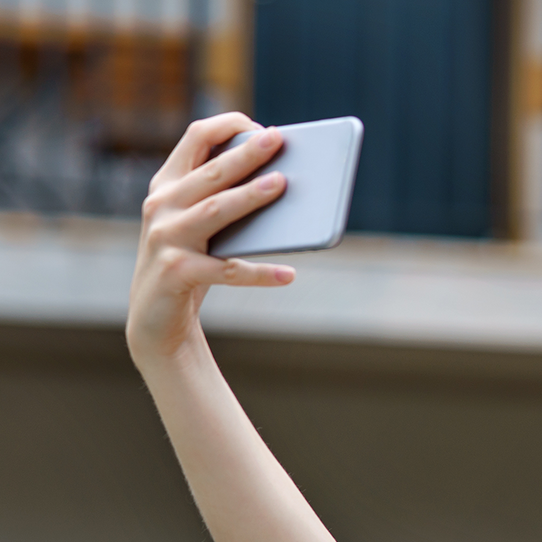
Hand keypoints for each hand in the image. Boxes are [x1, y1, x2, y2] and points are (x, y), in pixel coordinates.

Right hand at [126, 113, 295, 362]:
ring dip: (250, 196)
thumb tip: (282, 181)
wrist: (155, 319)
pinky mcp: (176, 273)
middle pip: (211, 173)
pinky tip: (289, 275)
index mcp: (167, 185)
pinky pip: (227, 270)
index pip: (195, 138)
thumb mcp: (200, 227)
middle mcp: (161, 206)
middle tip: (278, 140)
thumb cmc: (190, 263)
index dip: (228, 127)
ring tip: (282, 185)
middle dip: (245, 154)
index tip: (260, 126)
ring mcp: (165, 238)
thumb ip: (223, 200)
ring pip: (216, 211)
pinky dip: (260, 274)